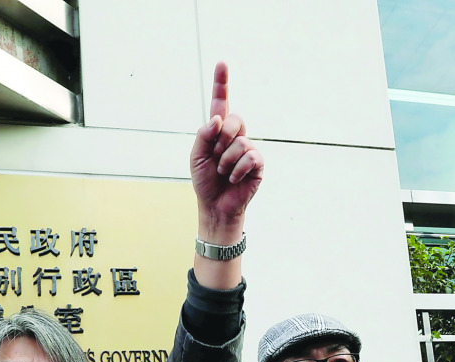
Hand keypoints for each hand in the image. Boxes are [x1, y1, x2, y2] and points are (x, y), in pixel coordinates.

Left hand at [190, 61, 263, 236]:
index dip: (221, 82)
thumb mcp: (196, 156)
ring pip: (240, 141)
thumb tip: (217, 118)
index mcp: (218, 130)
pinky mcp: (258, 163)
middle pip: (235, 119)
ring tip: (223, 173)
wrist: (215, 205)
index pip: (221, 102)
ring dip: (226, 160)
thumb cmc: (205, 181)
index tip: (221, 62)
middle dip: (222, 137)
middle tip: (216, 156)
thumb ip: (203, 135)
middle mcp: (236, 135)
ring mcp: (248, 148)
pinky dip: (236, 169)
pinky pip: (249, 156)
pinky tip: (234, 179)